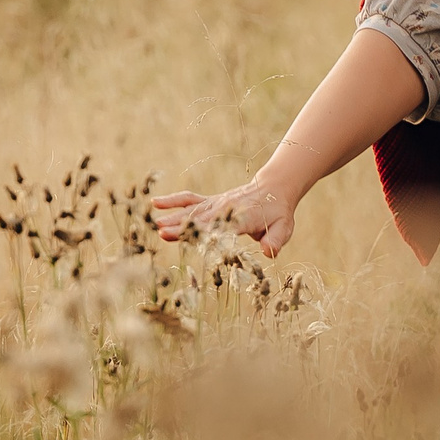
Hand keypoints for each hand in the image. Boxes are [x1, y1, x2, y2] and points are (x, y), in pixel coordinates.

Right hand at [152, 178, 297, 255]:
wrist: (274, 188)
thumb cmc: (278, 213)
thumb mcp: (284, 227)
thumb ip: (275, 240)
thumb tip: (268, 252)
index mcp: (242, 217)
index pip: (221, 226)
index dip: (205, 232)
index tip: (189, 238)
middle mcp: (225, 208)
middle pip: (201, 219)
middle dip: (182, 227)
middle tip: (162, 233)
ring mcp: (215, 203)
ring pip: (191, 210)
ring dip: (174, 217)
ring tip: (155, 224)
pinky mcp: (210, 201)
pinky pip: (189, 199)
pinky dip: (173, 200)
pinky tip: (155, 202)